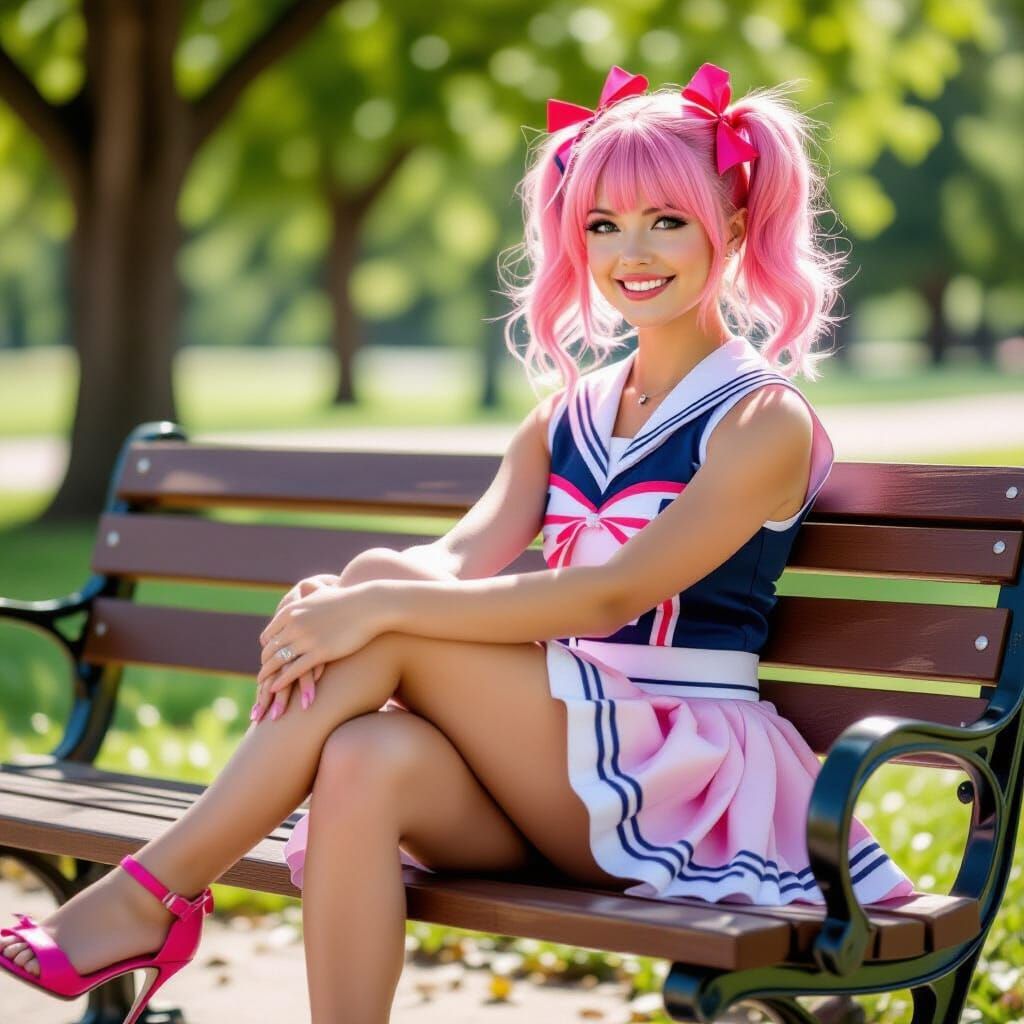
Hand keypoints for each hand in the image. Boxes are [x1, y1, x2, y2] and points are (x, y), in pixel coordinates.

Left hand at [255, 583, 383, 720]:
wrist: (368, 606)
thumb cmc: (348, 600)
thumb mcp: (321, 592)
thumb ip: (308, 593)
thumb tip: (304, 587)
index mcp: (292, 610)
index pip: (269, 633)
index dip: (267, 647)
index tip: (267, 656)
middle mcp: (294, 624)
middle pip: (271, 648)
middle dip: (265, 664)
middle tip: (263, 676)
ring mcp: (306, 639)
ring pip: (279, 661)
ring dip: (268, 675)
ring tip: (264, 686)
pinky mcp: (320, 652)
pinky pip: (294, 669)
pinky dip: (282, 680)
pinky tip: (276, 688)